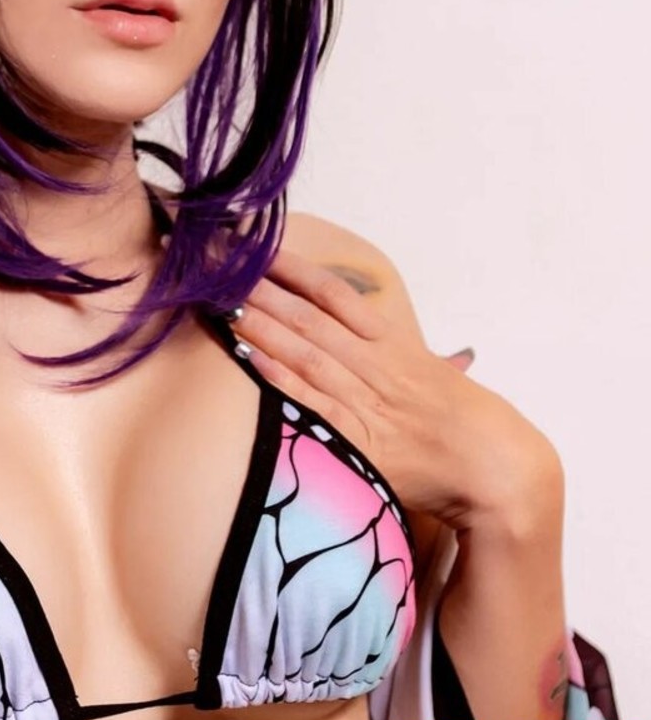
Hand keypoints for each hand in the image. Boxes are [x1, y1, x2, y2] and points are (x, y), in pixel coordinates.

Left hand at [229, 251, 561, 533]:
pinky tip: (251, 359)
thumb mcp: (432, 372)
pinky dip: (280, 381)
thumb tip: (386, 332)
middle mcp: (377, 365)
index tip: (260, 250)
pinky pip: (312, 405)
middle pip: (310, 319)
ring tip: (224, 305)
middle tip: (224, 269)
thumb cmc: (462, 419)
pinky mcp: (360, 441)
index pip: (335, 295)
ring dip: (262, 328)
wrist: (496, 468)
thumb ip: (400, 350)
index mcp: (394, 343)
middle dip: (263, 292)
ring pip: (305, 354)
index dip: (295, 270)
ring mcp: (368, 401)